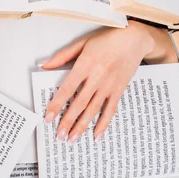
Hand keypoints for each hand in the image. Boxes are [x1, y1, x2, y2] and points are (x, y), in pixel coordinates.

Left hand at [40, 21, 175, 142]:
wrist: (134, 39)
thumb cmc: (106, 39)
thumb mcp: (82, 43)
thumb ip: (62, 56)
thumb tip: (44, 66)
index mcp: (85, 64)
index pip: (67, 89)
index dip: (57, 104)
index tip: (48, 117)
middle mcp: (97, 77)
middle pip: (79, 103)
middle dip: (68, 121)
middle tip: (59, 136)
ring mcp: (109, 85)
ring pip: (93, 109)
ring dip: (82, 126)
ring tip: (72, 138)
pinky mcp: (119, 90)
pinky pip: (110, 110)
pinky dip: (103, 124)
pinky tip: (96, 135)